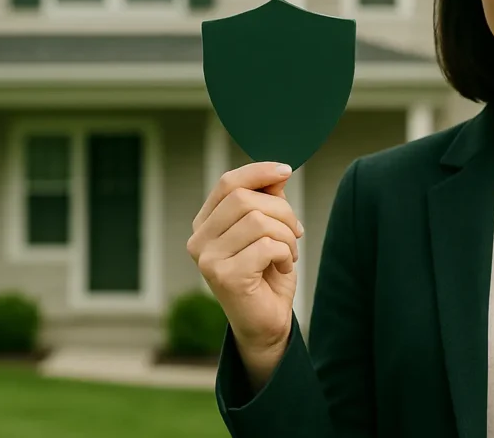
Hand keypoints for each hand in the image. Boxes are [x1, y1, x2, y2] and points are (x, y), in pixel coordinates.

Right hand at [187, 161, 303, 375]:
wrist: (266, 322)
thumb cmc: (267, 274)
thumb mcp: (270, 230)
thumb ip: (268, 200)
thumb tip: (278, 172)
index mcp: (205, 223)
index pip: (229, 183)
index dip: (259, 172)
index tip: (286, 171)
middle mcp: (199, 239)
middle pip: (246, 199)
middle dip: (282, 211)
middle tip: (295, 234)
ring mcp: (208, 259)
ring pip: (258, 221)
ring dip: (286, 236)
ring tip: (288, 254)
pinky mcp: (224, 277)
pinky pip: (266, 246)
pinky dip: (284, 254)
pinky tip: (282, 268)